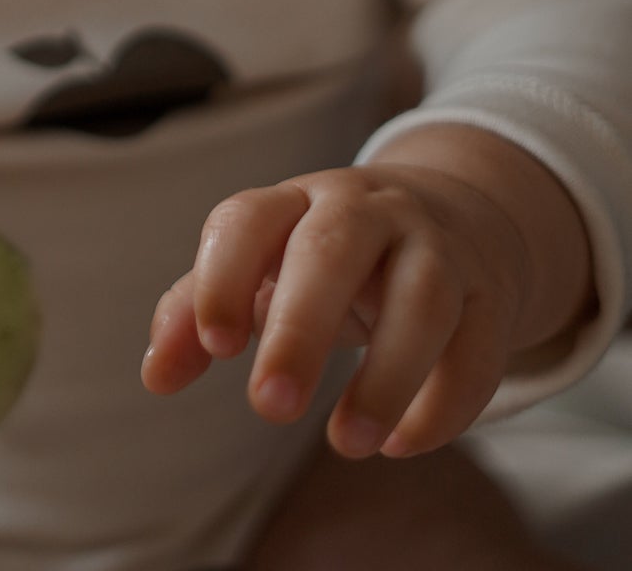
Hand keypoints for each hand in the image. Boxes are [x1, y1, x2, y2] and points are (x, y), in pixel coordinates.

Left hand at [141, 159, 534, 460]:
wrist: (456, 215)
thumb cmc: (330, 255)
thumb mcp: (264, 265)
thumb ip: (200, 311)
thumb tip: (156, 375)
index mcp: (295, 201)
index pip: (248, 219)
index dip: (224, 276)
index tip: (216, 346)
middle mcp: (366, 210)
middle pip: (332, 250)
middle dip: (299, 329)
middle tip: (269, 407)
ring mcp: (434, 245)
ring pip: (419, 298)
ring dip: (385, 378)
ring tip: (346, 444)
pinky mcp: (489, 293)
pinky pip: (478, 346)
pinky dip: (444, 403)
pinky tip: (402, 443)